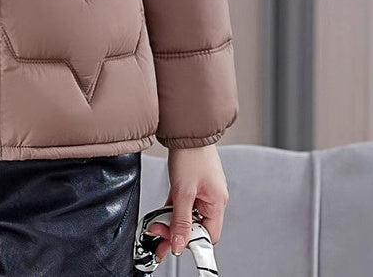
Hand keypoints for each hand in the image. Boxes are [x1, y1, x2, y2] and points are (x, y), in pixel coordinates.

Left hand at [144, 144, 228, 262]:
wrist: (185, 128)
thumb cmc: (191, 154)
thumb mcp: (183, 191)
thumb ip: (181, 220)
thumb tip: (180, 244)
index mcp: (217, 202)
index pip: (208, 235)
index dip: (192, 242)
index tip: (174, 245)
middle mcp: (212, 198)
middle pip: (196, 226)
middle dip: (177, 233)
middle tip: (159, 236)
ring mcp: (201, 190)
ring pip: (187, 215)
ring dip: (171, 222)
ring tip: (155, 227)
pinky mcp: (191, 184)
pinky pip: (182, 203)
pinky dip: (171, 209)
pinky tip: (159, 215)